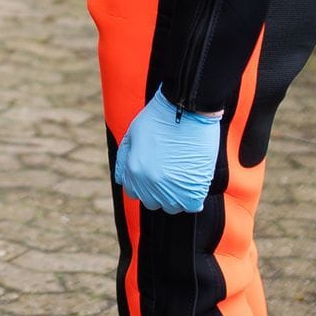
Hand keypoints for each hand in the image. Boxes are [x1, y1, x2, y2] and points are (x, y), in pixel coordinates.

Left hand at [114, 86, 221, 214]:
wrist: (185, 109)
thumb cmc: (158, 118)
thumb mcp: (131, 136)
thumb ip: (124, 160)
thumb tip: (121, 179)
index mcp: (133, 170)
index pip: (134, 193)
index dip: (143, 186)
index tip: (154, 178)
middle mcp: (150, 183)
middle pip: (153, 203)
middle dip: (159, 193)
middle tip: (169, 177)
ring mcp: (172, 186)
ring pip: (172, 206)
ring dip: (177, 196)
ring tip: (182, 178)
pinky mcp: (194, 186)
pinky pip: (192, 205)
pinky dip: (193, 198)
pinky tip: (194, 183)